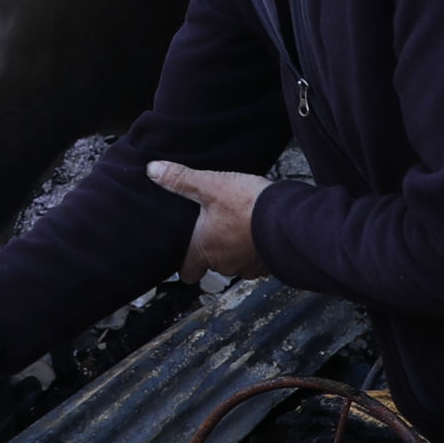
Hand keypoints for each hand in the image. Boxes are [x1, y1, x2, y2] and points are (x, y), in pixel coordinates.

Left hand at [149, 162, 271, 282]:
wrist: (291, 220)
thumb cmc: (249, 206)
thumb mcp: (212, 185)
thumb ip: (181, 180)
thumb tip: (152, 170)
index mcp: (204, 250)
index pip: (187, 271)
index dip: (184, 263)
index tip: (184, 253)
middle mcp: (224, 264)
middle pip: (211, 263)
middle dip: (212, 247)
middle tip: (214, 226)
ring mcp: (248, 268)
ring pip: (235, 261)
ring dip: (235, 246)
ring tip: (238, 223)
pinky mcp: (269, 265)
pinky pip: (256, 259)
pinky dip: (255, 247)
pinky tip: (257, 229)